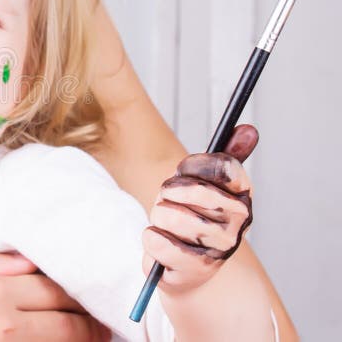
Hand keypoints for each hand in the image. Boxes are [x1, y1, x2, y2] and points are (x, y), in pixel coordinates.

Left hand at [143, 124, 257, 293]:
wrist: (187, 270)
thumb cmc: (193, 219)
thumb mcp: (205, 183)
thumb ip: (226, 156)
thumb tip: (248, 128)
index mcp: (243, 194)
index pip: (221, 166)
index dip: (192, 166)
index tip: (183, 172)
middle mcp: (239, 221)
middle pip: (189, 189)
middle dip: (167, 193)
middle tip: (168, 201)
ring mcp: (221, 246)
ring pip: (169, 215)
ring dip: (158, 217)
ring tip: (166, 225)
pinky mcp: (197, 268)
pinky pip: (157, 241)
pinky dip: (151, 240)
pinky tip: (162, 244)